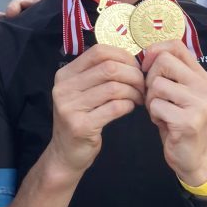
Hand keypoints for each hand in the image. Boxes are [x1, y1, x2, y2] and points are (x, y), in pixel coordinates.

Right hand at [47, 45, 143, 177]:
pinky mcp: (80, 126)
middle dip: (133, 74)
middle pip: (109, 68)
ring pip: (114, 87)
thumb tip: (132, 60)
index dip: (123, 56)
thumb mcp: (82, 92)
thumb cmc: (81, 118)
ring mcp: (70, 107)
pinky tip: (130, 108)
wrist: (66, 154)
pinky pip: (115, 108)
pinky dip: (128, 105)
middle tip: (142, 85)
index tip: (135, 67)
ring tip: (138, 97)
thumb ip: (99, 74)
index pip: (98, 52)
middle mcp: (64, 88)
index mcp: (65, 74)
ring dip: (133, 91)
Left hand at [140, 40, 206, 184]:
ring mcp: (198, 103)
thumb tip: (147, 53)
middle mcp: (203, 86)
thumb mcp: (179, 93)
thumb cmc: (179, 121)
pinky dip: (154, 115)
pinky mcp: (188, 121)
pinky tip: (164, 123)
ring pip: (157, 85)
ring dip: (151, 100)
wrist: (193, 157)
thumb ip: (170, 73)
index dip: (155, 50)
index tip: (146, 65)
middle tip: (155, 97)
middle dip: (149, 79)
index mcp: (200, 76)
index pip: (176, 46)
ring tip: (161, 111)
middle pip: (163, 62)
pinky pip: (156, 106)